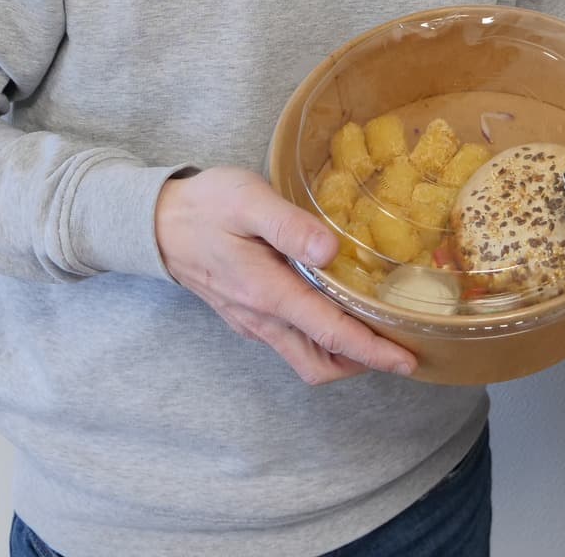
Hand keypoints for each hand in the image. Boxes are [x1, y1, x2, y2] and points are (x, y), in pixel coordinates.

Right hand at [155, 167, 415, 384]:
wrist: (157, 222)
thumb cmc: (206, 206)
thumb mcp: (248, 201)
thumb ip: (290, 226)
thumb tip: (332, 251)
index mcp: (268, 293)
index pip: (330, 334)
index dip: (372, 350)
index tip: (407, 360)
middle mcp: (262, 318)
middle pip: (320, 363)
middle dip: (363, 362)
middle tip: (401, 344)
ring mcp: (253, 322)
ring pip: (306, 358)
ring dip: (343, 355)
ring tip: (379, 330)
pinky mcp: (249, 316)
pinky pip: (292, 343)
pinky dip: (323, 340)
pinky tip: (341, 311)